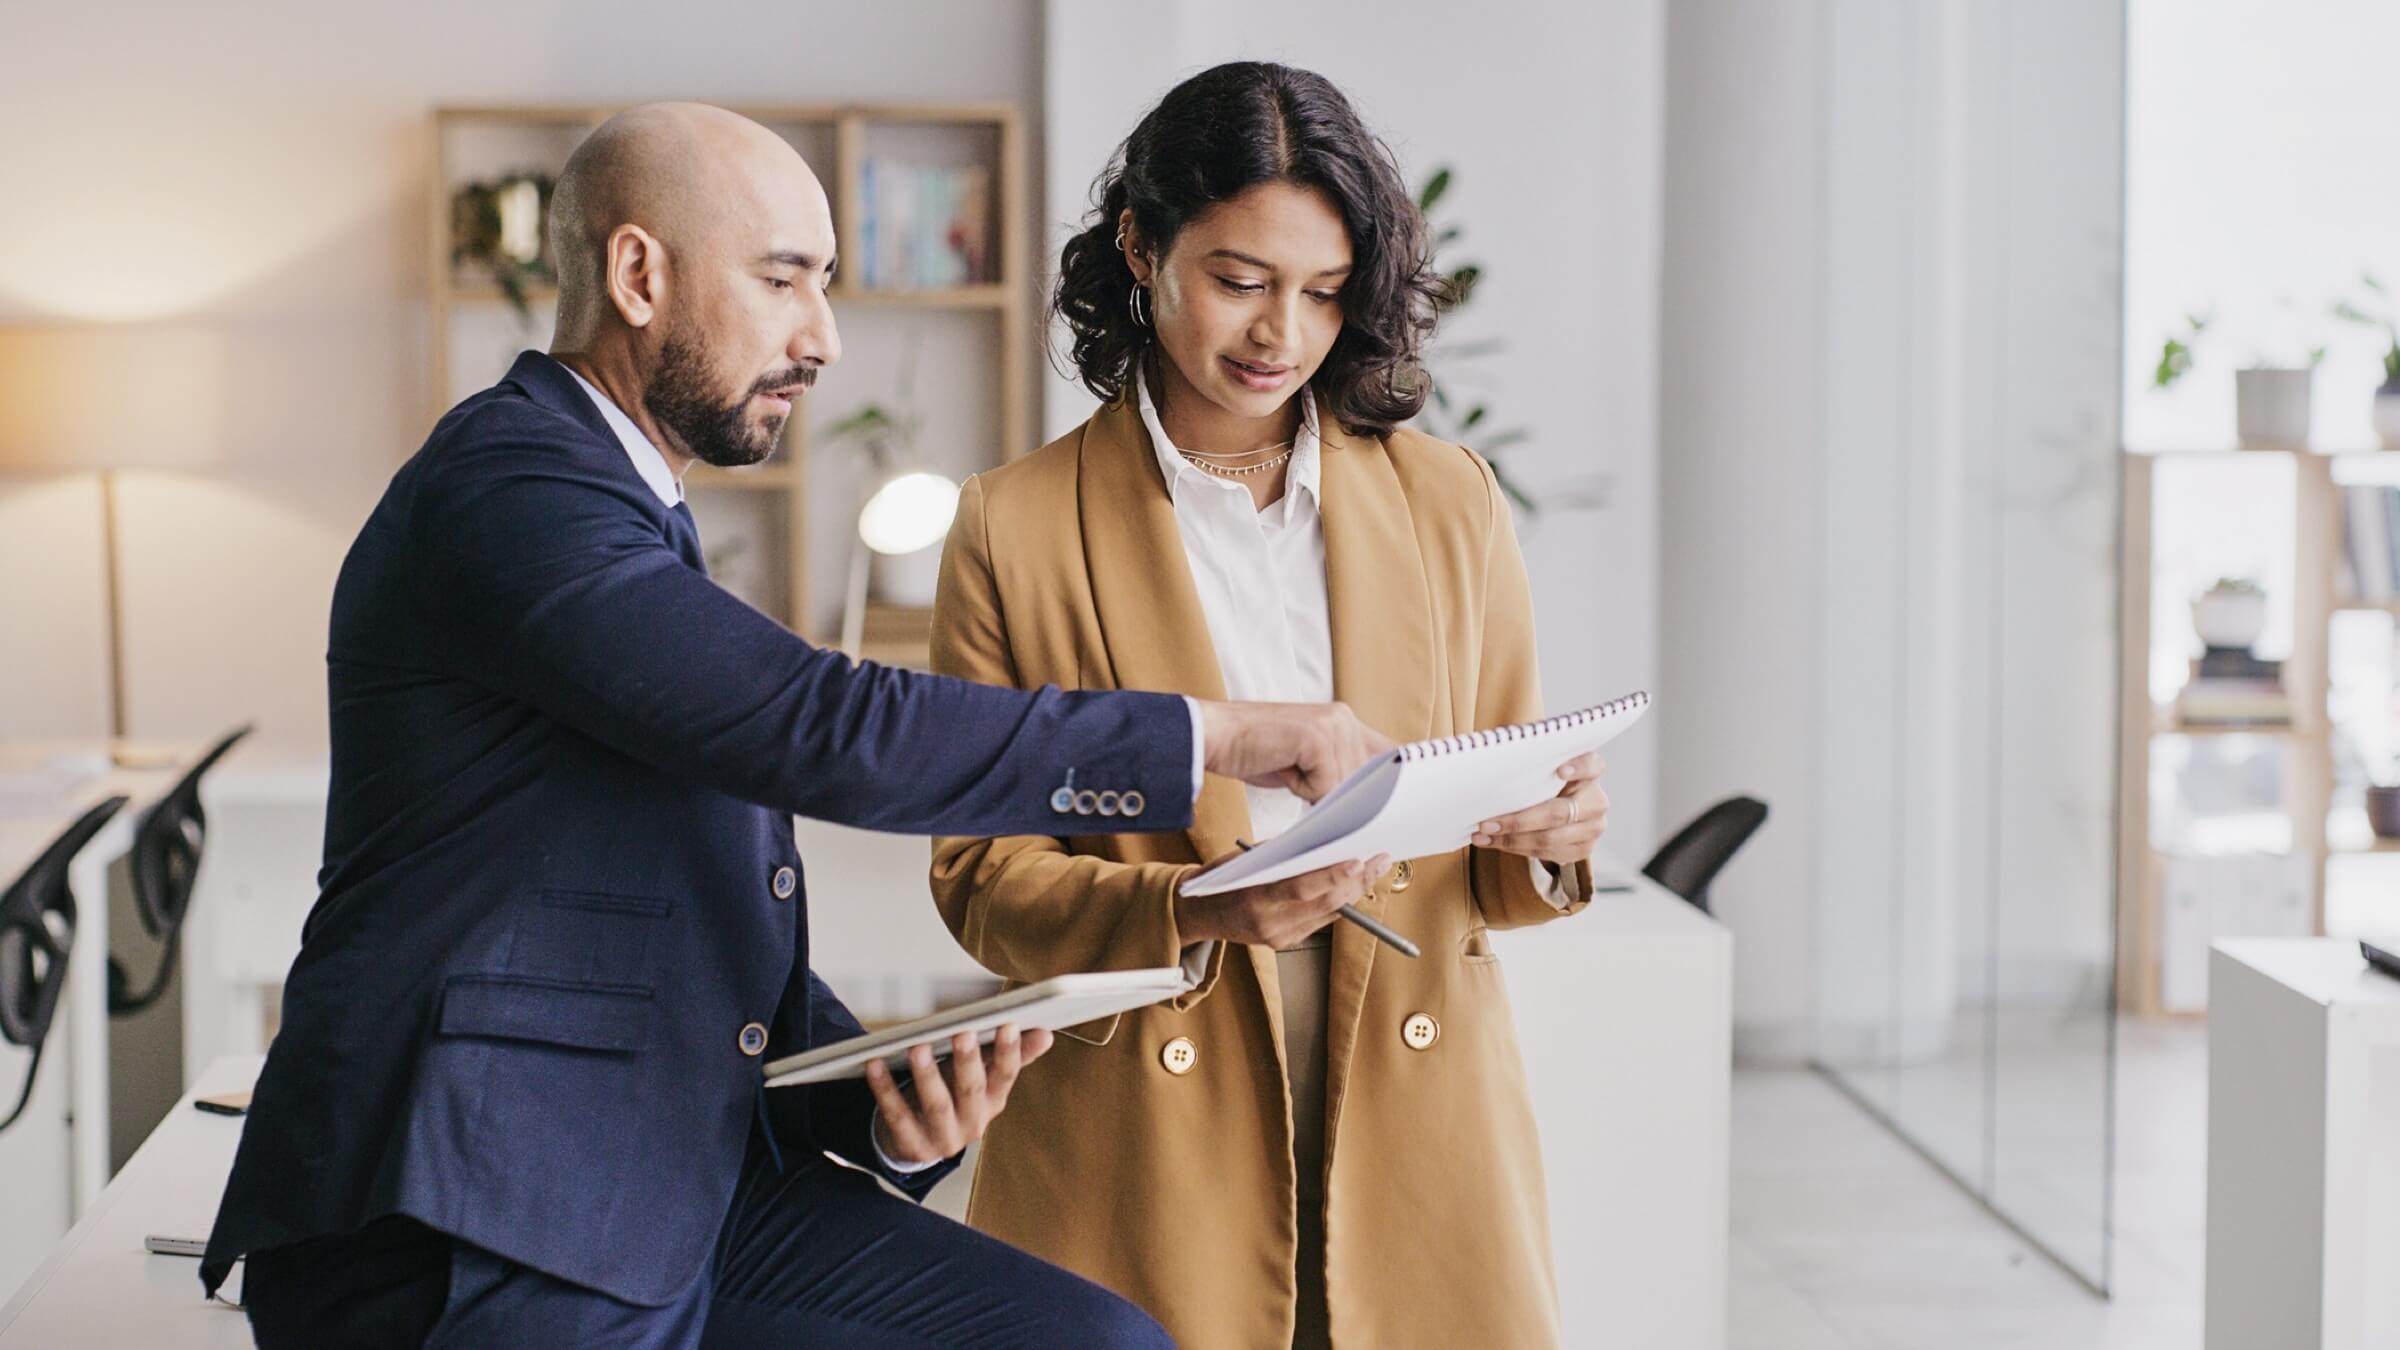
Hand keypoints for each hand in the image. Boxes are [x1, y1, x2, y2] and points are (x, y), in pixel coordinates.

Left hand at [863, 1025, 1053, 1165]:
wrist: (917, 1141)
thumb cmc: (952, 1097)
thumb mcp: (981, 1078)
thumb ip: (1009, 1055)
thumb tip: (1046, 1033)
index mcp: (993, 1102)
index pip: (1006, 1076)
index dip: (1009, 1052)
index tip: (1008, 1025)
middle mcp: (973, 1123)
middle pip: (972, 1090)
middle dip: (968, 1061)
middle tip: (963, 1033)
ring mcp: (943, 1138)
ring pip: (936, 1105)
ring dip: (927, 1076)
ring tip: (918, 1048)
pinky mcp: (913, 1146)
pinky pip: (897, 1116)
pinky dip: (885, 1089)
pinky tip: (874, 1064)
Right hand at [1175, 853, 1389, 947]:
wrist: (1198, 914)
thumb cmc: (1219, 879)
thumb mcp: (1245, 860)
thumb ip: (1280, 855)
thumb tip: (1321, 844)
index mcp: (1255, 898)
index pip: (1301, 888)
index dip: (1333, 876)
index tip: (1358, 860)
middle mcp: (1269, 923)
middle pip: (1324, 903)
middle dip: (1357, 881)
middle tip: (1379, 860)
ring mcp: (1278, 936)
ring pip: (1328, 914)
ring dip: (1353, 891)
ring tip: (1373, 870)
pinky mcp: (1284, 943)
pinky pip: (1319, 922)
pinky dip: (1337, 903)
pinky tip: (1350, 887)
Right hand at [1195, 700, 1391, 801]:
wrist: (1214, 735)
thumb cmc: (1256, 752)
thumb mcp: (1306, 762)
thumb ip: (1337, 770)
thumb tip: (1369, 803)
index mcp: (1344, 720)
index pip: (1387, 754)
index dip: (1391, 783)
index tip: (1394, 806)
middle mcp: (1343, 717)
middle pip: (1367, 781)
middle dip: (1344, 796)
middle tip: (1312, 786)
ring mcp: (1331, 725)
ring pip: (1345, 788)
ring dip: (1316, 793)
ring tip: (1289, 770)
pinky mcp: (1316, 738)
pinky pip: (1325, 787)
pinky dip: (1302, 790)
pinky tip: (1282, 768)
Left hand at [1470, 752, 1608, 865]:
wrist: (1560, 803)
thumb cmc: (1545, 779)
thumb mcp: (1543, 765)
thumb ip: (1531, 762)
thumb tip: (1494, 762)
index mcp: (1591, 772)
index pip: (1591, 766)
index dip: (1578, 768)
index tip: (1559, 770)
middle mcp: (1597, 801)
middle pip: (1558, 813)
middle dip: (1518, 820)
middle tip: (1487, 822)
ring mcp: (1593, 828)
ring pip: (1549, 839)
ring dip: (1511, 839)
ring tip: (1483, 835)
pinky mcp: (1583, 849)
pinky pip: (1547, 853)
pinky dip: (1516, 849)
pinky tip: (1494, 842)